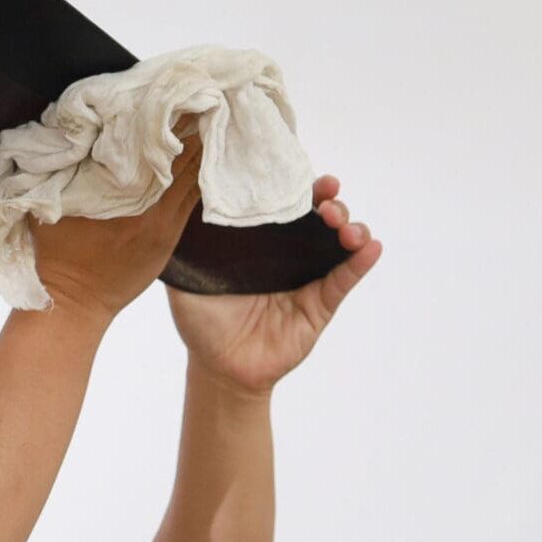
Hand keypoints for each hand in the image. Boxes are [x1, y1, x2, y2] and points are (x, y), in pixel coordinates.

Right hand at [29, 114, 205, 321]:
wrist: (71, 303)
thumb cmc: (53, 252)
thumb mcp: (49, 203)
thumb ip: (63, 170)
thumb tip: (72, 132)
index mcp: (117, 194)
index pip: (152, 146)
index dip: (167, 117)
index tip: (175, 90)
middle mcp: (147, 206)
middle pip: (181, 155)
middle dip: (190, 125)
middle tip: (202, 94)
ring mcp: (163, 224)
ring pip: (193, 176)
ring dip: (201, 147)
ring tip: (211, 116)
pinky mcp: (168, 237)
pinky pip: (192, 200)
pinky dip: (199, 175)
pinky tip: (207, 155)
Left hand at [165, 173, 382, 395]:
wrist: (216, 367)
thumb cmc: (201, 320)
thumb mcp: (185, 279)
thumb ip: (182, 249)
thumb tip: (170, 208)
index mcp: (259, 243)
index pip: (282, 206)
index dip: (295, 188)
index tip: (300, 174)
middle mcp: (287, 255)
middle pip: (317, 219)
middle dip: (328, 202)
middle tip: (325, 199)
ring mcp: (306, 279)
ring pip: (337, 245)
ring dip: (348, 228)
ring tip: (344, 227)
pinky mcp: (319, 306)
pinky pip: (343, 282)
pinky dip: (359, 264)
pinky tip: (371, 248)